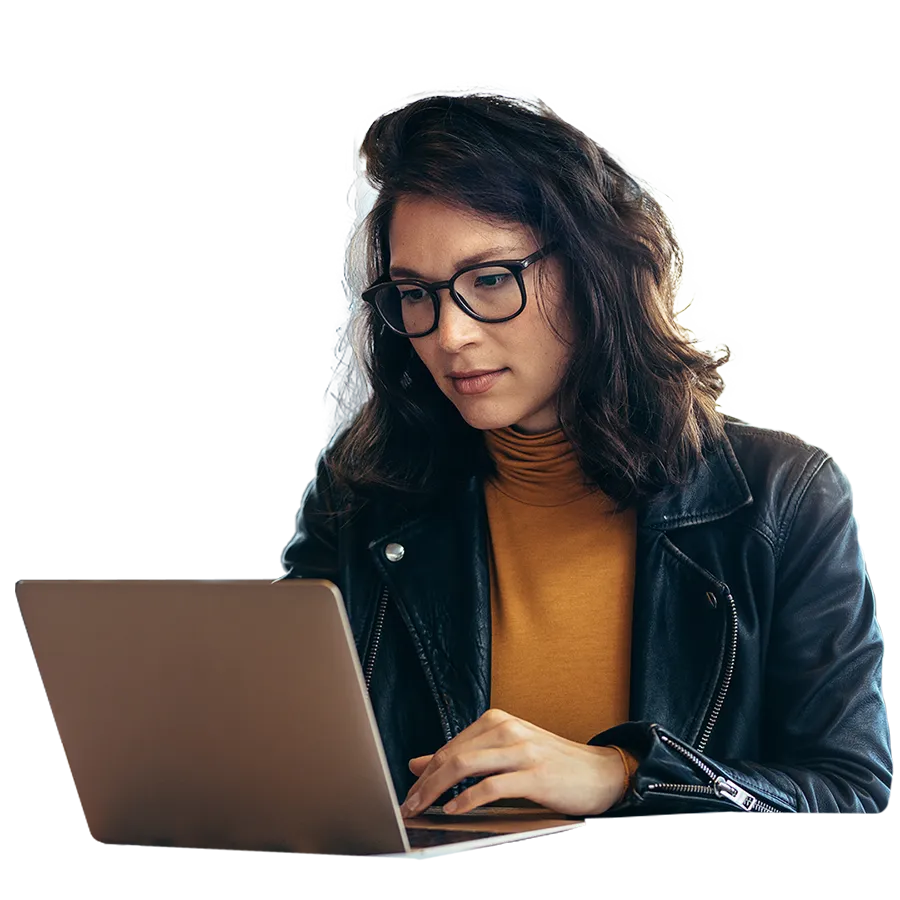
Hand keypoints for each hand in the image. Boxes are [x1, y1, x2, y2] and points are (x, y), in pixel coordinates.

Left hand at [399, 708, 627, 817]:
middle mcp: (507, 729)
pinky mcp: (535, 774)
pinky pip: (492, 786)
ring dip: (438, 790)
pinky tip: (454, 809)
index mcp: (497, 721)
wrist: (600, 772)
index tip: (409, 793)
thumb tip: (418, 764)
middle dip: (425, 783)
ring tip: (424, 809)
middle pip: (453, 755)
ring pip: (466, 766)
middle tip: (408, 805)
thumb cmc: (551, 764)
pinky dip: (468, 799)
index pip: (450, 746)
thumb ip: (464, 756)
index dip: (425, 772)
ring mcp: (522, 750)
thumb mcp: (504, 753)